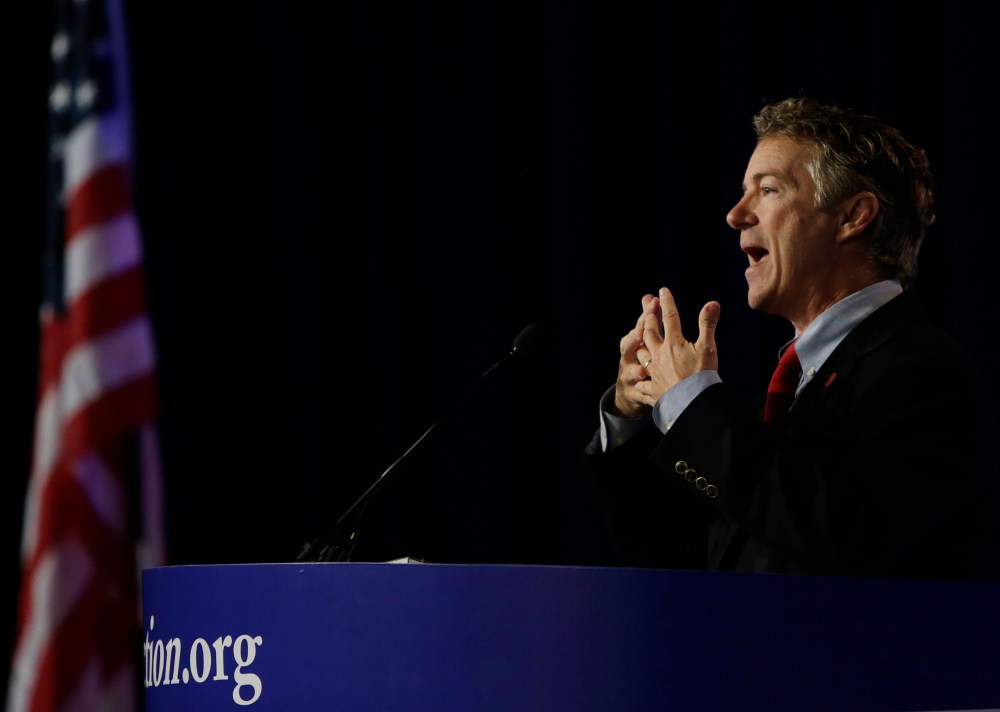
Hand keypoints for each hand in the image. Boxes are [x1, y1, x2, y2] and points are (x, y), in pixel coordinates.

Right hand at [612, 293, 661, 418]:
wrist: (630, 390)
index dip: (645, 315)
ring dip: (636, 370)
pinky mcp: (635, 394)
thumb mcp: (642, 340)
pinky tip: (651, 396)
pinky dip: (644, 395)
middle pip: (629, 347)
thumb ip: (648, 319)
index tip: (653, 303)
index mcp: (633, 343)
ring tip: (642, 370)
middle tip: (641, 333)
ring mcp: (629, 376)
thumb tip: (649, 296)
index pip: (639, 326)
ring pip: (630, 372)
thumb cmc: (639, 358)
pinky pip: (640, 395)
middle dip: (634, 339)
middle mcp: (628, 358)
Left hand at [633, 288, 719, 406]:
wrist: (692, 402)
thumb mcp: (708, 347)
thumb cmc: (702, 374)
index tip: (663, 291)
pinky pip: (644, 384)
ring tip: (640, 343)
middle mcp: (659, 355)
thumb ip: (708, 324)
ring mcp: (654, 373)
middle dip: (648, 321)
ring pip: (642, 357)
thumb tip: (712, 302)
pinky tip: (641, 381)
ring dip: (641, 348)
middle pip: (650, 334)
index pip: (669, 318)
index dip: (667, 303)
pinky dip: (642, 381)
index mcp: (673, 343)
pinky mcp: (653, 390)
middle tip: (647, 313)